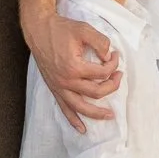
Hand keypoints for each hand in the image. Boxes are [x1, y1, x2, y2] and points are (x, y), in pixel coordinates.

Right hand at [23, 7, 121, 130]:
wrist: (39, 30)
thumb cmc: (61, 29)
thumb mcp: (84, 29)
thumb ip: (100, 42)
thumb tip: (109, 56)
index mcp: (74, 67)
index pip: (102, 73)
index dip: (113, 64)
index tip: (115, 55)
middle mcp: (66, 81)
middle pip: (96, 92)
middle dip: (112, 85)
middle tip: (119, 76)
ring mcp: (59, 87)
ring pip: (81, 107)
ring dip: (96, 113)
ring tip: (110, 115)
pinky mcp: (54, 89)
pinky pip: (64, 109)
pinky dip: (73, 120)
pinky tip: (82, 129)